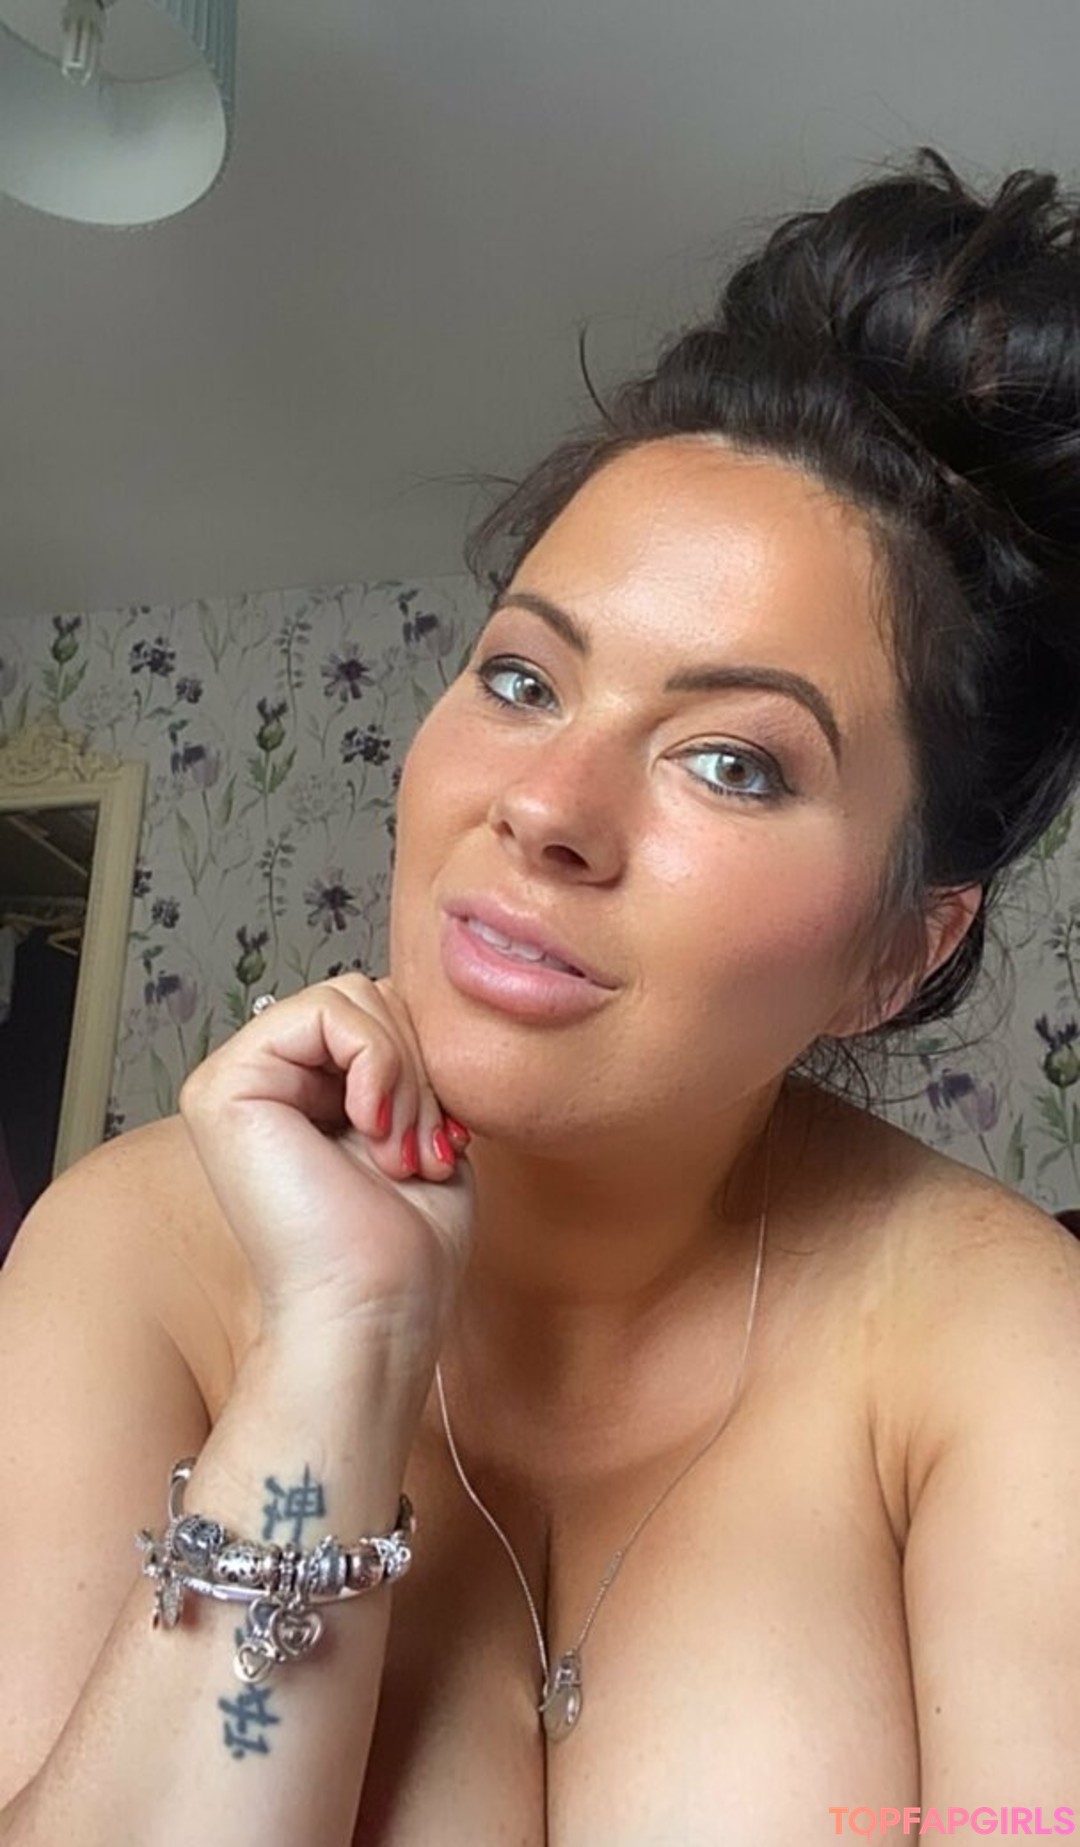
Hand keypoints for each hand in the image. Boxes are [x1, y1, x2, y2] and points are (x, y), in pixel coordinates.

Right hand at [178, 976, 474, 1360]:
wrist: (373, 1316)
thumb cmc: (403, 1250)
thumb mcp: (421, 1128)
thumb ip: (406, 1063)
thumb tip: (413, 1004)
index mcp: (299, 1093)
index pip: (378, 1014)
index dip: (426, 1063)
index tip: (439, 1144)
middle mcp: (259, 1081)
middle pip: (366, 996)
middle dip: (418, 1067)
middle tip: (419, 1150)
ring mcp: (232, 1080)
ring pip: (352, 996)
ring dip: (404, 1073)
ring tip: (397, 1149)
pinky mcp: (222, 1085)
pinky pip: (328, 1010)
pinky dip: (379, 1062)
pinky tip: (371, 1128)